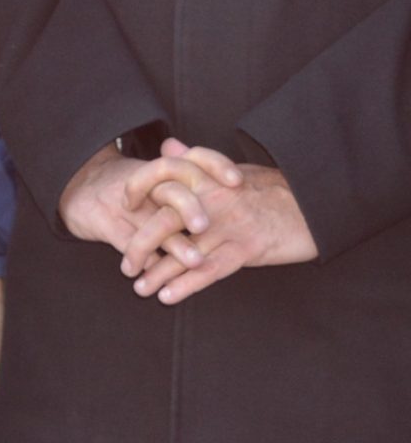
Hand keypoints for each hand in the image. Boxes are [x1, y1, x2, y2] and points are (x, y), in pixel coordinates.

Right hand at [58, 144, 242, 261]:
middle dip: (189, 208)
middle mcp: (146, 188)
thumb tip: (235, 186)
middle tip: (206, 226)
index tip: (237, 180)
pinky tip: (161, 275)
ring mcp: (126, 208)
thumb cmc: (124, 184)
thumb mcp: (155, 175)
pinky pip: (128, 243)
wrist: (76, 186)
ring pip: (154, 225)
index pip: (192, 160)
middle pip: (170, 192)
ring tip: (195, 261)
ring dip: (175, 245)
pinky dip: (146, 260)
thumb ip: (191, 179)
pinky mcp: (107, 224)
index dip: (215, 167)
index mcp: (162, 172)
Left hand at [126, 140, 318, 304]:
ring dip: (158, 272)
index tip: (125, 205)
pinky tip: (167, 296)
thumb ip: (197, 161)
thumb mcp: (233, 169)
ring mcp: (229, 224)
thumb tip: (168, 146)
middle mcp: (214, 199)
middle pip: (165, 219)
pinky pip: (210, 269)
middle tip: (126, 265)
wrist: (316, 205)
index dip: (139, 187)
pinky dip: (186, 284)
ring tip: (138, 288)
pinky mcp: (247, 248)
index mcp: (209, 176)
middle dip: (140, 244)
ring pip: (184, 250)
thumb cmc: (274, 189)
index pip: (163, 174)